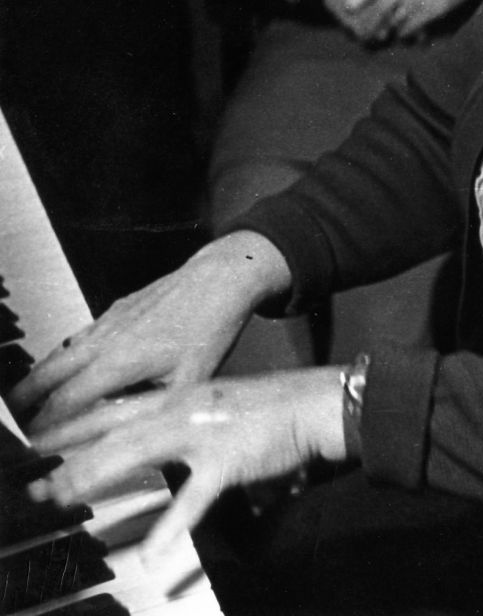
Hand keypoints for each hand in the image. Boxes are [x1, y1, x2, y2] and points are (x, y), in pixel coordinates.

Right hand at [7, 232, 291, 431]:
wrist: (222, 278)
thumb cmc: (210, 327)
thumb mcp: (190, 381)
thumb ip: (158, 412)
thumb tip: (139, 440)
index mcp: (119, 362)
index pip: (67, 402)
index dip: (45, 426)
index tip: (31, 445)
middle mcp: (106, 340)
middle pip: (51, 374)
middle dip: (27, 401)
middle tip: (11, 423)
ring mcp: (109, 321)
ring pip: (61, 352)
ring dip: (39, 376)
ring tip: (22, 399)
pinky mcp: (117, 309)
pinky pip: (78, 336)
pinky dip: (61, 354)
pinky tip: (60, 364)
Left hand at [29, 367, 345, 564]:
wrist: (312, 402)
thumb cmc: (270, 405)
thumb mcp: (216, 402)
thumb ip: (181, 417)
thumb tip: (148, 438)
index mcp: (182, 395)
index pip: (116, 408)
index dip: (73, 425)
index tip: (37, 441)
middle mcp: (184, 408)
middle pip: (114, 431)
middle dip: (69, 456)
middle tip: (37, 484)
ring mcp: (204, 433)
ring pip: (137, 453)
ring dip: (95, 477)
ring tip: (64, 499)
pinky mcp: (227, 460)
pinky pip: (194, 498)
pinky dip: (171, 526)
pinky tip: (153, 551)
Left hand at [325, 0, 470, 43]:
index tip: (346, 6)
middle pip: (380, 7)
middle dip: (369, 19)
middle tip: (360, 30)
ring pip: (394, 19)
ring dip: (387, 28)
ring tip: (381, 33)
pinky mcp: (429, 12)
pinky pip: (409, 27)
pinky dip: (403, 32)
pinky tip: (402, 33)